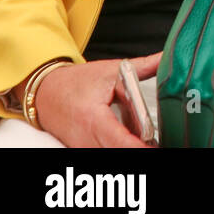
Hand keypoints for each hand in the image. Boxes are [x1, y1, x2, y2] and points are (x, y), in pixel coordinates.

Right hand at [34, 53, 161, 147]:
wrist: (46, 92)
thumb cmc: (75, 83)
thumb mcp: (112, 70)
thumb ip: (145, 66)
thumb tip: (168, 58)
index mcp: (93, 118)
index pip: (119, 141)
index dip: (139, 148)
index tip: (155, 148)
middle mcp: (85, 138)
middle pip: (117, 153)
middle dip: (140, 150)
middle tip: (160, 144)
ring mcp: (83, 147)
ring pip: (111, 155)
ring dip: (130, 149)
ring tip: (150, 143)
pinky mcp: (83, 150)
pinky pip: (103, 153)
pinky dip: (119, 148)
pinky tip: (133, 142)